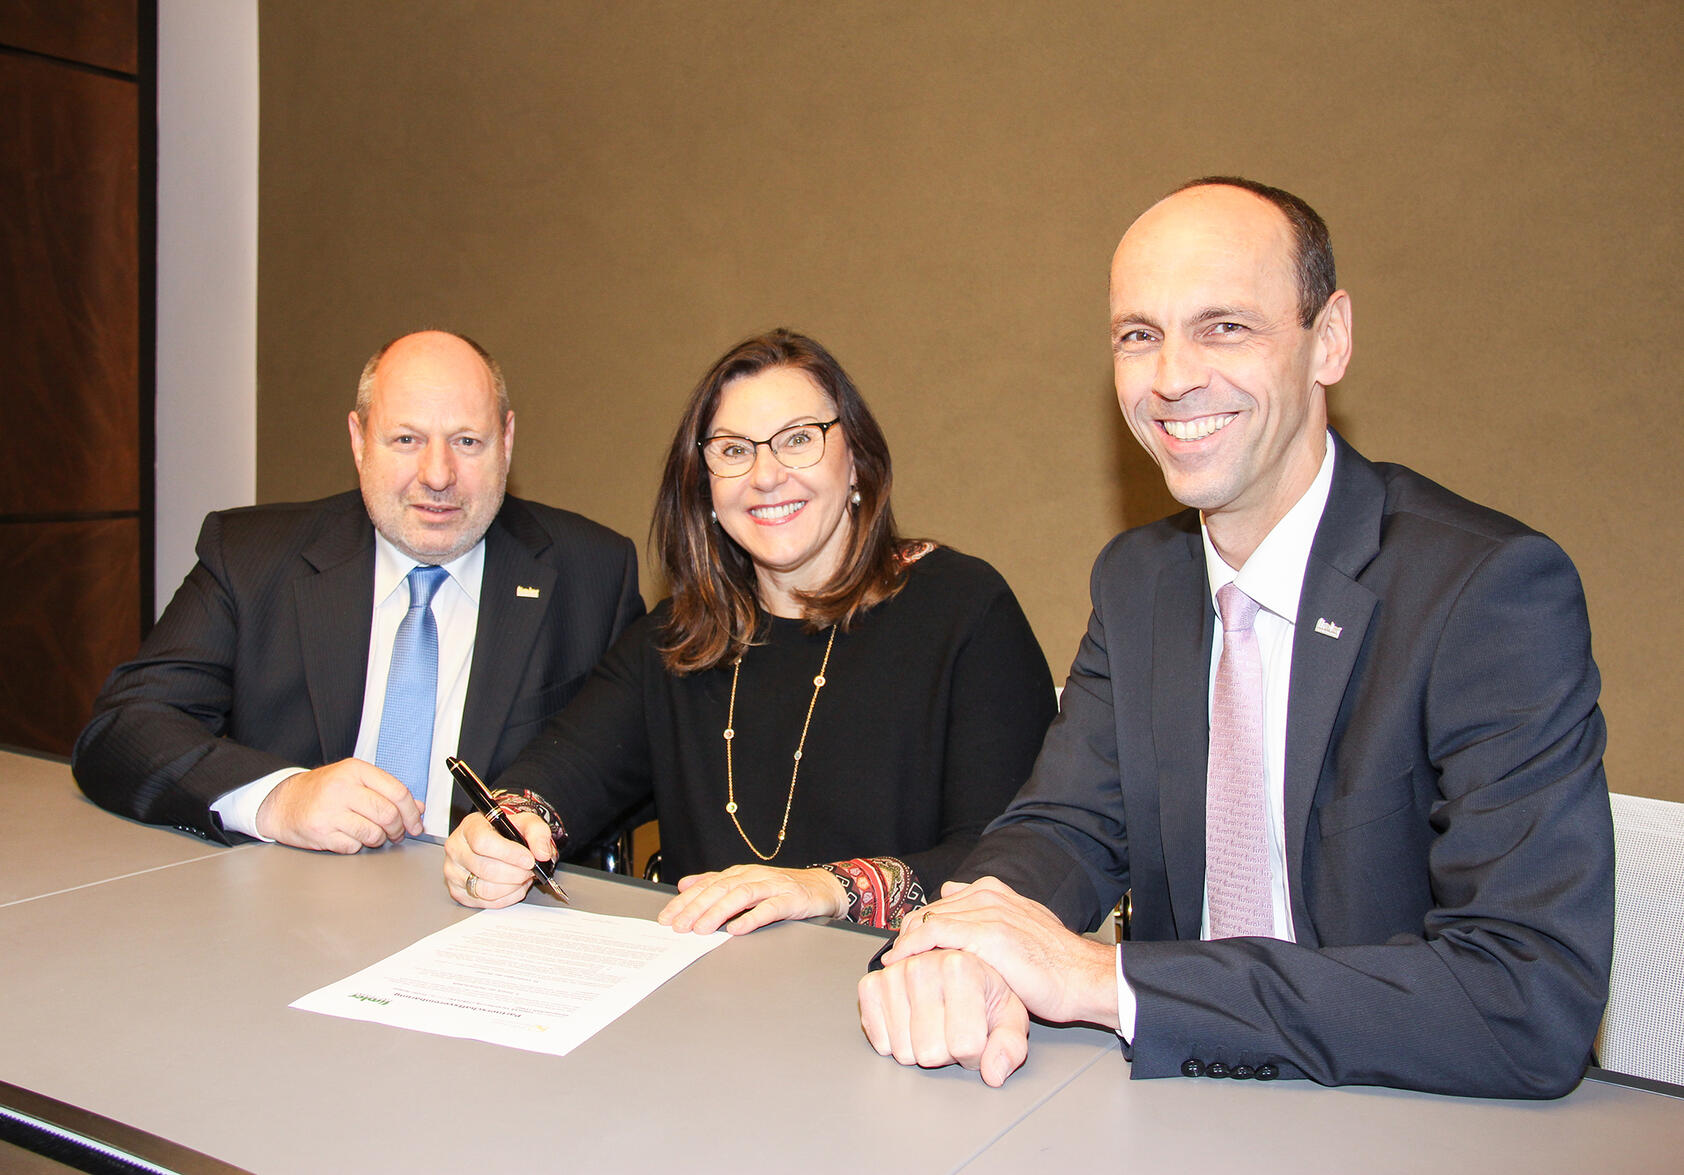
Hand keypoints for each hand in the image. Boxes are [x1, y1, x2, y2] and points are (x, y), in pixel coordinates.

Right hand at [254, 758, 423, 851]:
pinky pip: (353, 846)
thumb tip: (418, 808)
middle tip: (396, 833)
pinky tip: (350, 837)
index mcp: (355, 770)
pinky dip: (357, 846)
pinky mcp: (320, 832)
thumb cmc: (322, 791)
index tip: (416, 823)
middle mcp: (342, 788)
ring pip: (373, 833)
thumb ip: (387, 791)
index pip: (397, 792)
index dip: (412, 812)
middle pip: (388, 814)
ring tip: (371, 834)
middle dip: (398, 829)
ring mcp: (329, 811)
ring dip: (378, 839)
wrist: (283, 802)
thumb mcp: (355, 781)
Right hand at [444, 810, 554, 907]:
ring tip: (523, 877)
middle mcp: (456, 849)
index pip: (483, 842)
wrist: (499, 838)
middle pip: (485, 869)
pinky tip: (514, 886)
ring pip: (485, 889)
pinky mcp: (458, 891)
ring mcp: (454, 872)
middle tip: (530, 870)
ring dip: (512, 887)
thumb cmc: (509, 831)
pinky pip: (485, 902)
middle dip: (515, 873)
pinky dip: (506, 897)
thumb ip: (538, 834)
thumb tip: (542, 854)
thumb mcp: (527, 823)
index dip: (509, 854)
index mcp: (470, 827)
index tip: (528, 859)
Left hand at [657, 865, 847, 934]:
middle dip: (696, 908)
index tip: (667, 917)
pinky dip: (751, 918)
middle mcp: (754, 876)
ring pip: (741, 895)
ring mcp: (773, 886)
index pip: (707, 885)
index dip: (685, 901)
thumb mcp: (746, 882)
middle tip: (679, 926)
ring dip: (719, 912)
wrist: (822, 887)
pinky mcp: (790, 899)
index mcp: (740, 873)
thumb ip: (715, 883)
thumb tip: (685, 885)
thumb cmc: (782, 888)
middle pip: (720, 889)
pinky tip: (737, 929)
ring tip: (702, 929)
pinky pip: (769, 908)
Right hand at [858, 949, 1029, 1087]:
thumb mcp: (1009, 1017)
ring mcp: (893, 974)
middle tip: (952, 1028)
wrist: (952, 970)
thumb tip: (994, 1073)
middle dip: (945, 1052)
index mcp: (962, 967)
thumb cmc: (982, 993)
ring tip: (933, 1023)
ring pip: (903, 1052)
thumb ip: (1009, 1047)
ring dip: (919, 1047)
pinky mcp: (870, 986)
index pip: (965, 1044)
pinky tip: (910, 1022)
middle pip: (930, 1052)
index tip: (977, 1033)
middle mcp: (923, 964)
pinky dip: (894, 1042)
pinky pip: (879, 1041)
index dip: (975, 1052)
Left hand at [884, 877, 1118, 1028]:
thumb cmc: (1056, 962)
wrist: (1082, 977)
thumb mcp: (1022, 924)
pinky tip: (901, 961)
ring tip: (893, 962)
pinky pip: (934, 934)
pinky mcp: (986, 934)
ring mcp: (987, 912)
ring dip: (905, 941)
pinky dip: (912, 946)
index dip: (920, 924)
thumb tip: (954, 892)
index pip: (941, 902)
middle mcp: (989, 895)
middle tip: (895, 957)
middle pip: (929, 910)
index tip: (907, 944)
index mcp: (995, 890)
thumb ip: (992, 911)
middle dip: (908, 934)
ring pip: (928, 919)